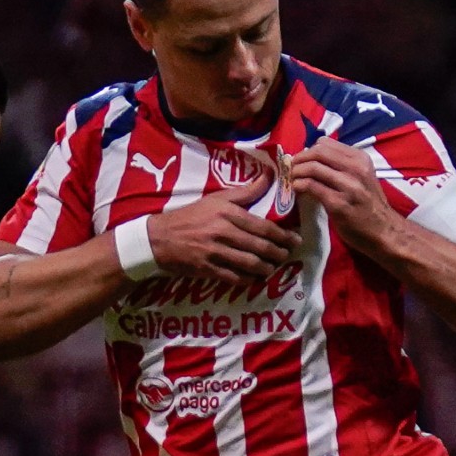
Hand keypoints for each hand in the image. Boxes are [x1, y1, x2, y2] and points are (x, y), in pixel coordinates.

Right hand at [147, 171, 301, 284]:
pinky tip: (254, 278)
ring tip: (273, 267)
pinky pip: (234, 277)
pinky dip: (248, 279)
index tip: (295, 239)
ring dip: (266, 268)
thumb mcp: (216, 199)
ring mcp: (215, 252)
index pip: (263, 226)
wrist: (160, 238)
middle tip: (287, 255)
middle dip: (278, 253)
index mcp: (227, 213)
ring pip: (250, 263)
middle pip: (260, 246)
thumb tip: (270, 176)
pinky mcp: (207, 268)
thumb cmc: (191, 216)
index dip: (282, 235)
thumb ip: (245, 192)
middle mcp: (223, 232)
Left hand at [292, 136, 394, 255]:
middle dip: (300, 158)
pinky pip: (312, 186)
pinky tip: (297, 189)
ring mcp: (348, 186)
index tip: (302, 160)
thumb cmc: (368, 204)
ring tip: (292, 178)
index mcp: (360, 159)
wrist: (383, 230)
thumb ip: (341, 165)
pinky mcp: (338, 204)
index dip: (308, 150)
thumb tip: (311, 158)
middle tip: (292, 168)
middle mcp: (356, 169)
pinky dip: (299, 185)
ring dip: (296, 172)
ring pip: (313, 167)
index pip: (325, 143)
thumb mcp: (361, 176)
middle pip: (317, 152)